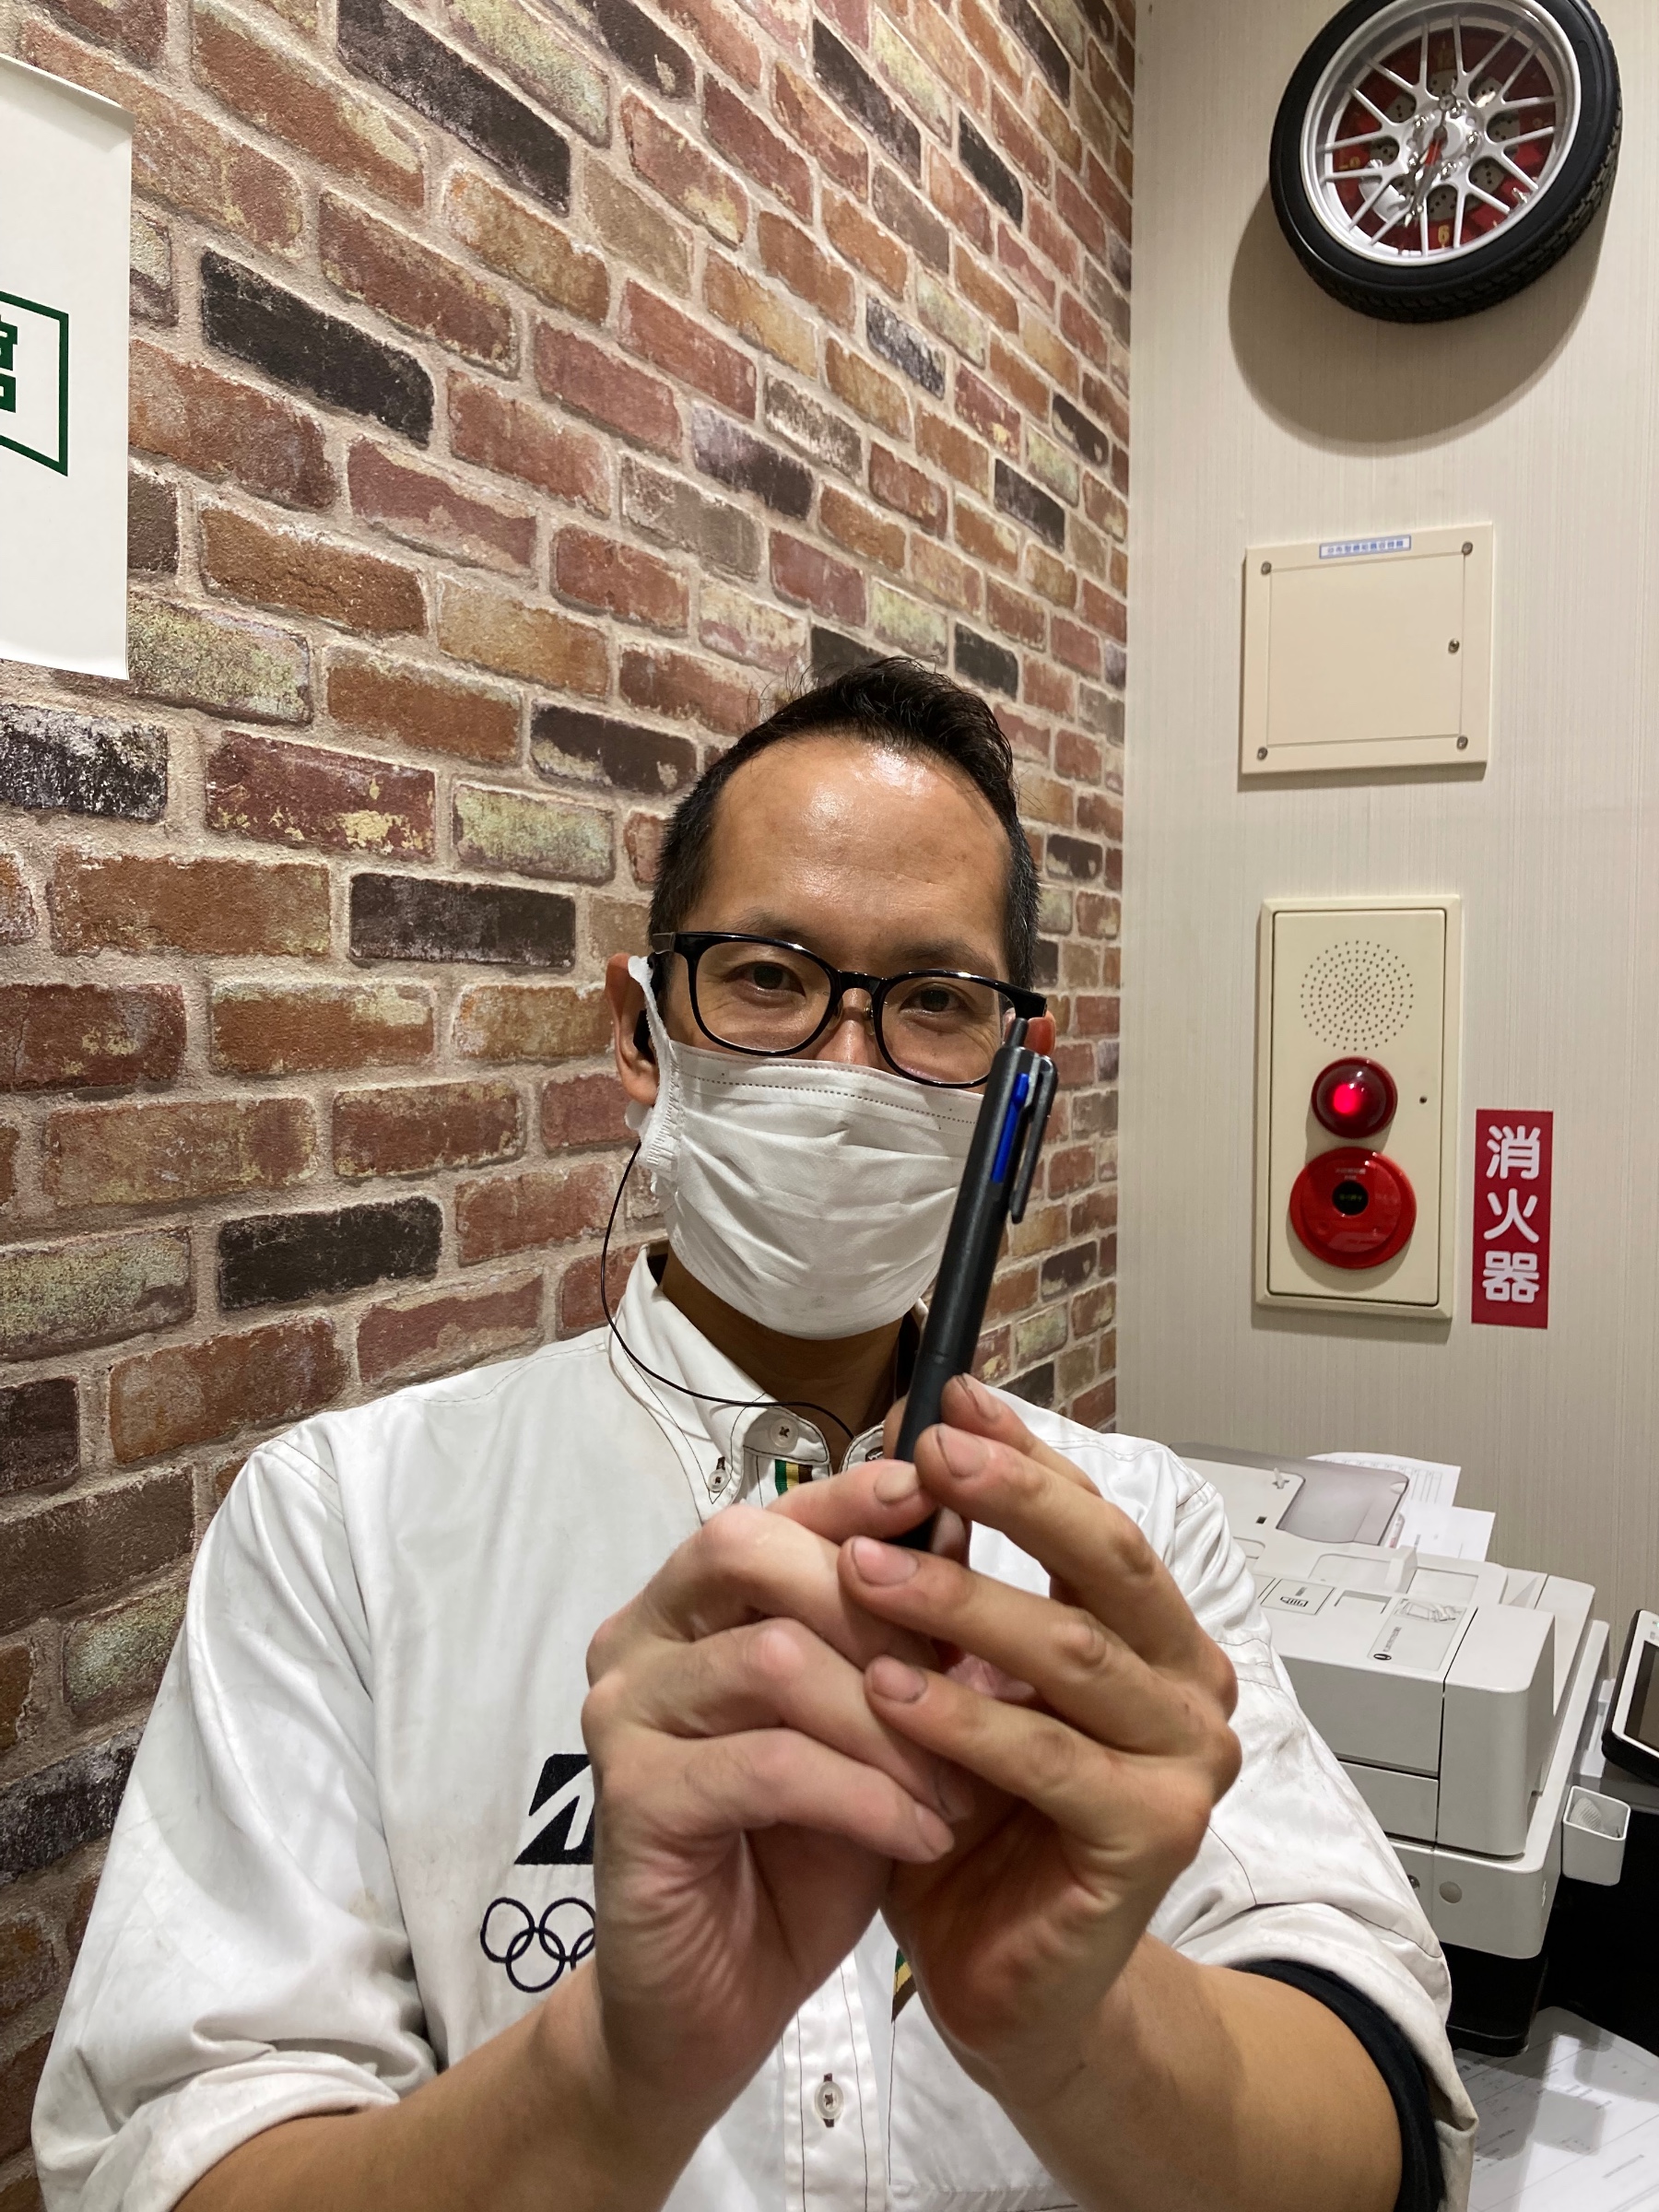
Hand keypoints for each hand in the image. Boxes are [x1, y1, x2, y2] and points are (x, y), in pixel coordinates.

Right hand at [579, 1467, 970, 2126]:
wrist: (713, 2006)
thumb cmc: (800, 1854)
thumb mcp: (869, 1732)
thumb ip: (898, 1642)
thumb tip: (972, 1529)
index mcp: (689, 1604)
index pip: (773, 1512)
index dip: (858, 1497)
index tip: (950, 1497)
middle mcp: (639, 1637)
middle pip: (749, 1550)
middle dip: (874, 1599)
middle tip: (966, 1675)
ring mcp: (624, 1714)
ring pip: (773, 1656)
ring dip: (887, 1719)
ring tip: (958, 1782)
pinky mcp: (633, 1798)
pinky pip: (769, 1764)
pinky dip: (863, 1793)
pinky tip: (920, 1834)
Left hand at [843, 1376, 1240, 2111]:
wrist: (1013, 1991)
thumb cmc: (978, 1823)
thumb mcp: (957, 1682)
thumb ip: (950, 1587)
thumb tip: (900, 1449)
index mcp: (1154, 1635)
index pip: (1093, 1517)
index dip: (1025, 1454)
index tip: (948, 1397)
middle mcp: (1190, 1685)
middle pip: (1109, 1560)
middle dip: (1014, 1495)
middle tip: (926, 1452)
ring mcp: (1186, 1762)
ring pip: (1074, 1652)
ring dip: (963, 1603)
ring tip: (862, 1568)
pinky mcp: (1155, 1837)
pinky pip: (1050, 1760)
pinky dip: (964, 1722)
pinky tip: (887, 1692)